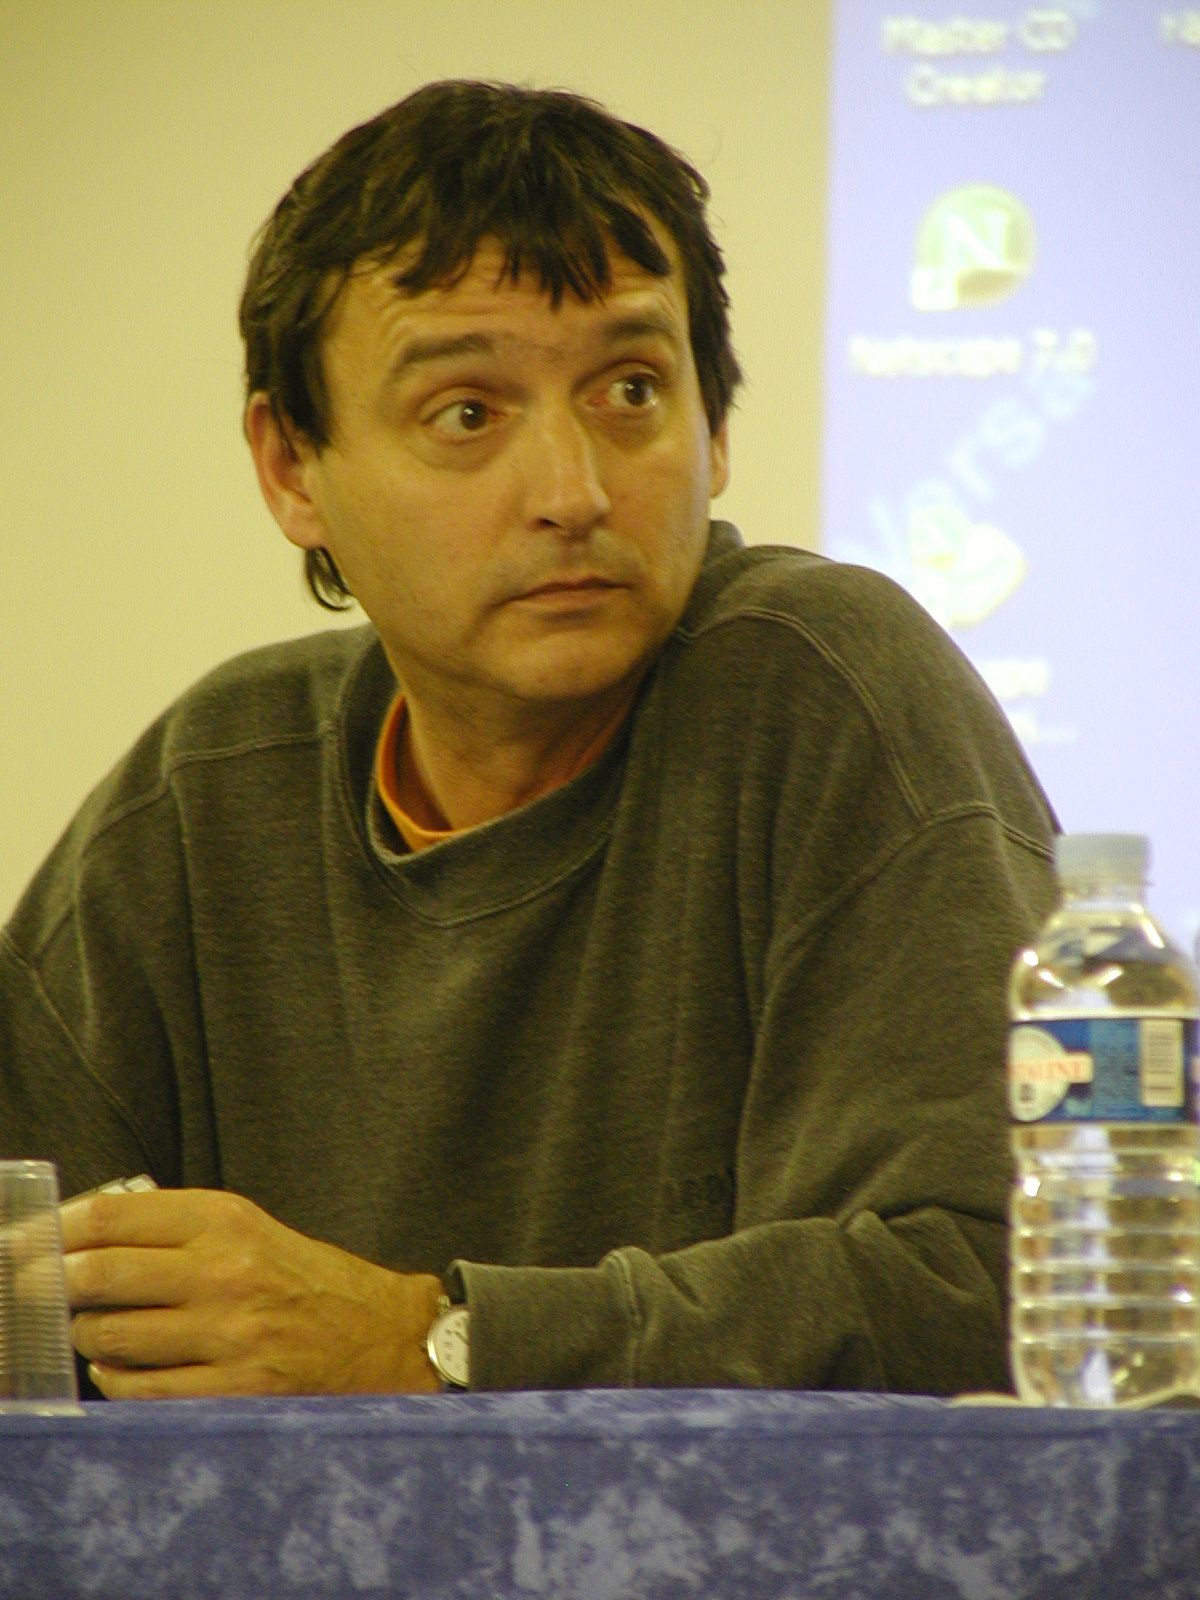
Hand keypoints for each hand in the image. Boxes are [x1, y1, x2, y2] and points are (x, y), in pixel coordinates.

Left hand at [59, 1188, 443, 1399]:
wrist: (379, 1337)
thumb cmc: (305, 1281)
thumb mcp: (249, 1229)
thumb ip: (176, 1229)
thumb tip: (81, 1241)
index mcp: (226, 1220)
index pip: (112, 1216)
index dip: (54, 1230)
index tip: (27, 1241)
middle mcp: (224, 1272)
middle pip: (97, 1274)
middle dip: (50, 1285)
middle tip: (33, 1290)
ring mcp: (228, 1335)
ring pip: (109, 1336)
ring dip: (85, 1335)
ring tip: (93, 1328)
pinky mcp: (233, 1390)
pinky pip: (138, 1389)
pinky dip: (116, 1378)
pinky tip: (124, 1364)